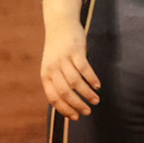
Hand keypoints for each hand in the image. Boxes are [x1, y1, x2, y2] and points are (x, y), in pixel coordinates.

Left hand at [41, 0, 100, 118]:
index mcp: (45, 75)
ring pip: (76, 82)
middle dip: (77, 104)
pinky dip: (92, 79)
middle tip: (88, 111)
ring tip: (96, 100)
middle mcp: (52, 69)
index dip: (65, 110)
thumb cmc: (58, 49)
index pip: (54, 98)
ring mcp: (64, 59)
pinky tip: (98, 86)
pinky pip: (84, 69)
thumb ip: (58, 81)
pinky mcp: (76, 51)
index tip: (76, 117)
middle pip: (65, 92)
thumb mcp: (53, 66)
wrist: (60, 24)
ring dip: (87, 94)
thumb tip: (69, 101)